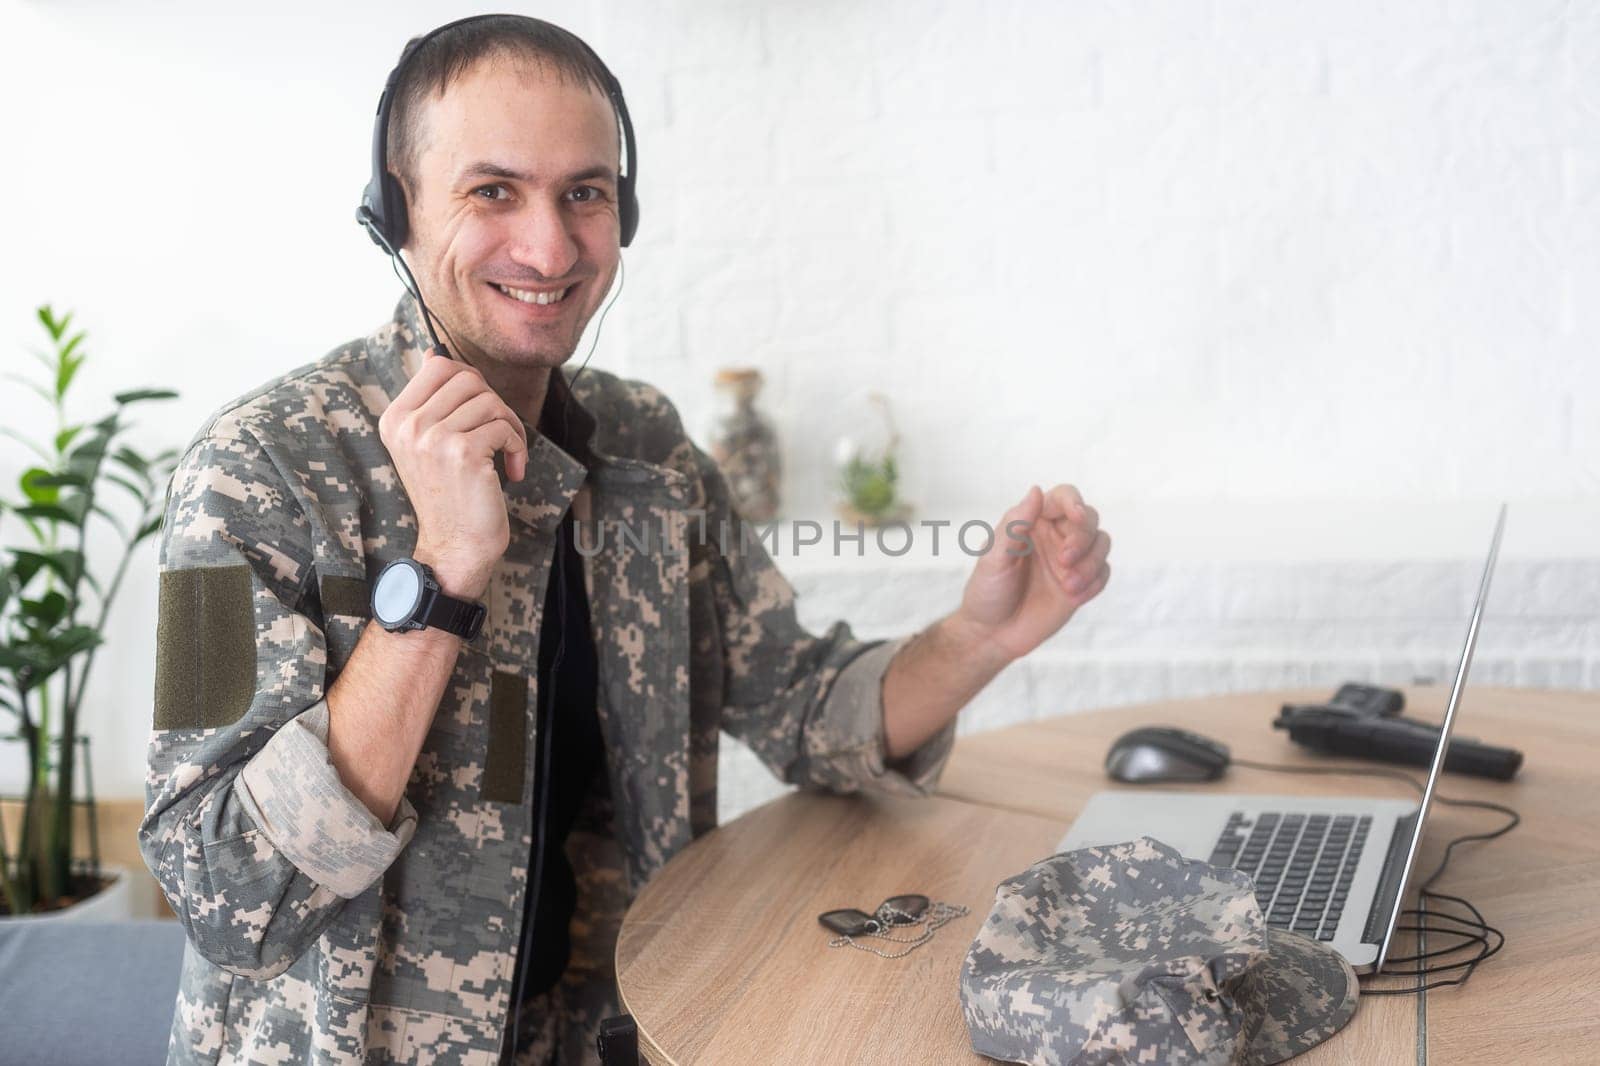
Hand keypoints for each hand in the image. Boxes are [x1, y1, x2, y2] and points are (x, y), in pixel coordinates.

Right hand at [377, 357, 528, 598]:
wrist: (455, 546)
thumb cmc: (451, 495)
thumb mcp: (428, 445)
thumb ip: (433, 402)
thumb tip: (436, 354)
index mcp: (395, 418)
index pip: (438, 366)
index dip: (471, 381)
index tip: (480, 412)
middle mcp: (408, 425)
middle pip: (468, 379)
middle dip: (495, 404)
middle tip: (500, 435)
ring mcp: (432, 438)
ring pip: (490, 402)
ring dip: (510, 428)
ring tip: (507, 456)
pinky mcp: (462, 453)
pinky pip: (504, 427)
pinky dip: (517, 448)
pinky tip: (512, 472)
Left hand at [952, 484, 1110, 663]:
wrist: (993, 634)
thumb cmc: (987, 591)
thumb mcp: (994, 557)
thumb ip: (1015, 524)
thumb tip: (1036, 490)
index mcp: (1033, 522)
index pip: (1063, 498)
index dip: (1074, 502)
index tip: (1075, 516)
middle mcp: (1056, 536)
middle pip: (1089, 519)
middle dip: (1083, 538)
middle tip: (1064, 561)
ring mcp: (1070, 560)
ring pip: (1102, 544)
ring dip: (1091, 563)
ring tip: (1068, 586)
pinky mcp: (1081, 584)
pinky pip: (1103, 573)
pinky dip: (1095, 582)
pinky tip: (1074, 597)